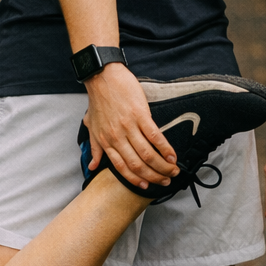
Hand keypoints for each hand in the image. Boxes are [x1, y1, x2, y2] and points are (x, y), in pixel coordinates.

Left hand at [83, 63, 177, 188]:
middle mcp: (117, 137)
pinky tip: (173, 156)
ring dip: (163, 165)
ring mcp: (129, 126)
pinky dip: (165, 148)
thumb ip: (94, 149)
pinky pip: (155, 136)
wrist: (102, 78)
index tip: (148, 187)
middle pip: (138, 164)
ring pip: (148, 153)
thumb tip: (92, 166)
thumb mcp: (91, 127)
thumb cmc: (98, 102)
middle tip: (166, 180)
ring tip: (173, 170)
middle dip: (154, 176)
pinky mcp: (140, 115)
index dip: (136, 180)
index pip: (122, 168)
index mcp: (106, 142)